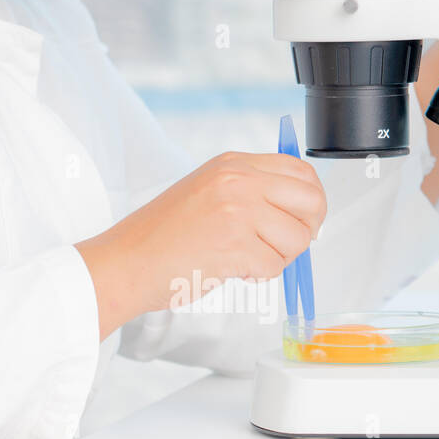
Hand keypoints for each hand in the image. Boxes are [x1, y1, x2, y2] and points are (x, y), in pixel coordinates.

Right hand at [76, 152, 326, 337]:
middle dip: (307, 229)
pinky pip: (275, 265)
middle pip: (312, 200)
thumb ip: (251, 191)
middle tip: (284, 245)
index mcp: (233, 163)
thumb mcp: (208, 192)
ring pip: (298, 238)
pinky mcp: (235, 244)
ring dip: (278, 257)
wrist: (126, 262)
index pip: (301, 171)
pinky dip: (259, 275)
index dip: (310, 201)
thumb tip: (301, 211)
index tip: (300, 220)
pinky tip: (232, 270)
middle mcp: (238, 180)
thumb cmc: (162, 236)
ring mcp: (238, 210)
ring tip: (244, 258)